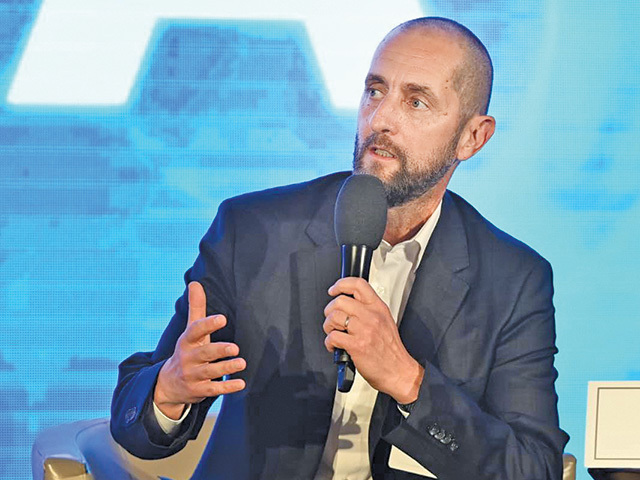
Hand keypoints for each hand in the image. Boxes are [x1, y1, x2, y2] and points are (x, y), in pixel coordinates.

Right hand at [154, 281, 245, 418]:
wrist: (168, 384)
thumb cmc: (187, 350)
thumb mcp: (190, 331)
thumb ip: (196, 308)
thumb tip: (195, 283)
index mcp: (187, 341)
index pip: (195, 331)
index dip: (208, 324)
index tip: (222, 318)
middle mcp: (188, 358)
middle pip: (204, 353)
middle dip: (219, 350)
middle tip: (235, 348)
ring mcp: (192, 375)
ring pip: (209, 372)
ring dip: (226, 368)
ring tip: (242, 363)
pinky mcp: (198, 391)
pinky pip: (213, 390)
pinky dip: (226, 388)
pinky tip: (241, 384)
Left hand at [323, 277, 423, 403]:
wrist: (399, 372)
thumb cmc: (391, 350)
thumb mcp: (386, 322)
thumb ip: (370, 310)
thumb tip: (350, 304)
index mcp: (379, 308)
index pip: (358, 285)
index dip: (341, 284)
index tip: (334, 290)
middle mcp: (371, 316)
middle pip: (340, 301)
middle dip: (330, 310)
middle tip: (332, 319)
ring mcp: (364, 330)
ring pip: (334, 317)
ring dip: (328, 326)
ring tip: (333, 333)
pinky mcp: (356, 345)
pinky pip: (333, 337)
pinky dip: (329, 342)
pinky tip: (335, 346)